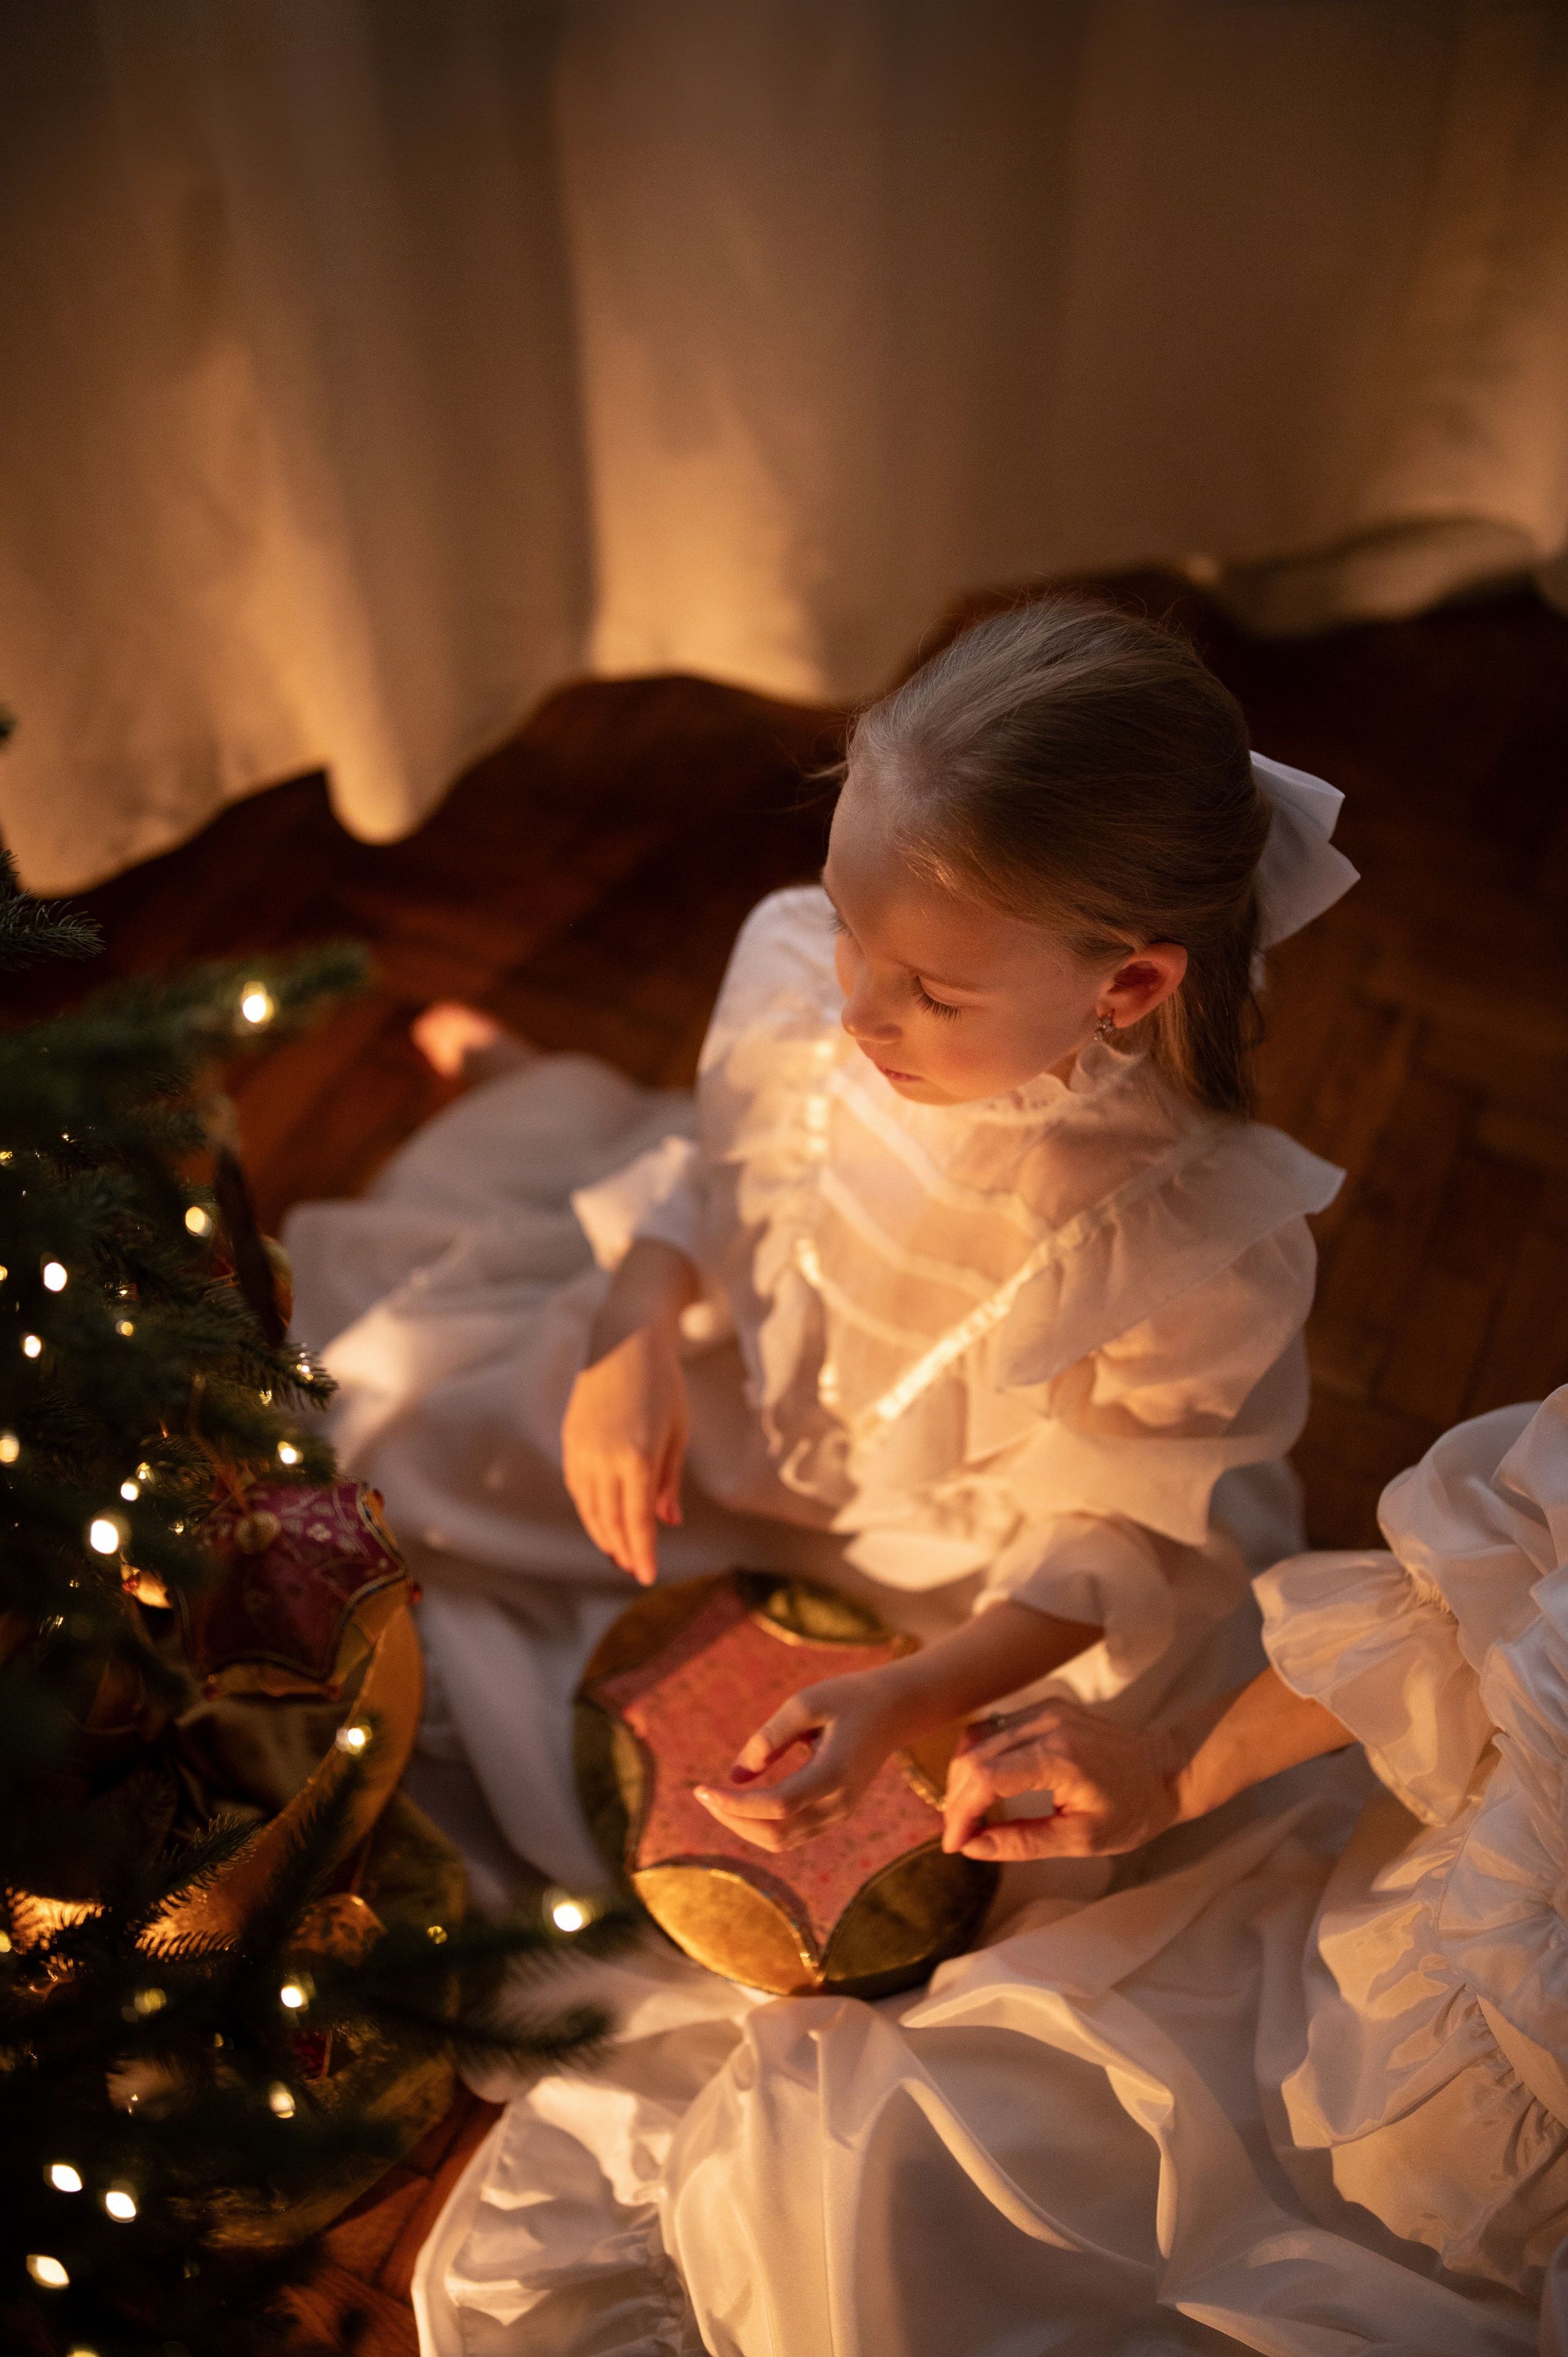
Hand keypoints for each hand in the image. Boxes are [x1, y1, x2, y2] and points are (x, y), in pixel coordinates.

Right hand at [561, 1321, 688, 1585]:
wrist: (625, 1340)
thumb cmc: (662, 1383)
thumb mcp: (677, 1432)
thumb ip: (668, 1481)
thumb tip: (667, 1521)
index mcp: (636, 1457)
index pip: (636, 1521)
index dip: (642, 1552)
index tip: (647, 1576)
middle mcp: (603, 1459)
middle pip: (610, 1520)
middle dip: (622, 1549)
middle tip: (634, 1569)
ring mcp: (581, 1450)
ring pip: (588, 1507)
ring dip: (602, 1533)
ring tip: (616, 1552)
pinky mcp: (570, 1440)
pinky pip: (577, 1486)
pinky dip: (588, 1508)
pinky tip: (599, 1518)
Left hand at [693, 1668, 910, 1852]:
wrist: (894, 1711)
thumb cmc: (848, 1698)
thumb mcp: (805, 1703)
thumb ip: (769, 1738)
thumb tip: (736, 1776)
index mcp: (834, 1774)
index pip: (776, 1806)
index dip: (734, 1804)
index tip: (701, 1789)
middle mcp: (838, 1804)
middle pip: (776, 1834)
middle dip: (733, 1819)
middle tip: (702, 1794)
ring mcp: (839, 1814)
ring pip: (782, 1841)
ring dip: (744, 1826)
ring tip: (715, 1799)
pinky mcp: (835, 1814)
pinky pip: (792, 1834)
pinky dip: (761, 1825)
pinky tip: (741, 1803)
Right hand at [941, 1699, 1182, 1861]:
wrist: (1166, 1769)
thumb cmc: (1133, 1810)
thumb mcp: (1083, 1840)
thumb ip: (1024, 1843)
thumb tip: (973, 1847)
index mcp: (1060, 1758)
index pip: (986, 1776)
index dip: (960, 1812)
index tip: (955, 1844)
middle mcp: (1048, 1723)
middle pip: (974, 1755)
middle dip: (957, 1799)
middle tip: (960, 1835)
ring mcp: (1046, 1709)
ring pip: (979, 1737)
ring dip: (964, 1777)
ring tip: (969, 1814)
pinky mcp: (1046, 1706)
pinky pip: (996, 1727)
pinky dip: (980, 1757)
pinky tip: (986, 1786)